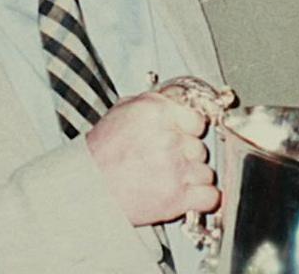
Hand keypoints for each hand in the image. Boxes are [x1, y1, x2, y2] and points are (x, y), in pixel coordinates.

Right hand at [86, 92, 218, 225]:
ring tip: (167, 179)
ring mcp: (174, 169)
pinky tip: (186, 195)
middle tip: (164, 161)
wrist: (88, 186)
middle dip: (186, 156)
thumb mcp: (122, 111)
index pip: (197, 120)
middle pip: (200, 148)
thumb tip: (177, 98)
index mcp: (156, 112)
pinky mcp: (177, 198)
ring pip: (206, 173)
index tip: (180, 137)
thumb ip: (153, 102)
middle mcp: (168, 138)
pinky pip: (210, 196)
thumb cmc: (101, 151)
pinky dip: (201, 199)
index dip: (189, 131)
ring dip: (191, 178)